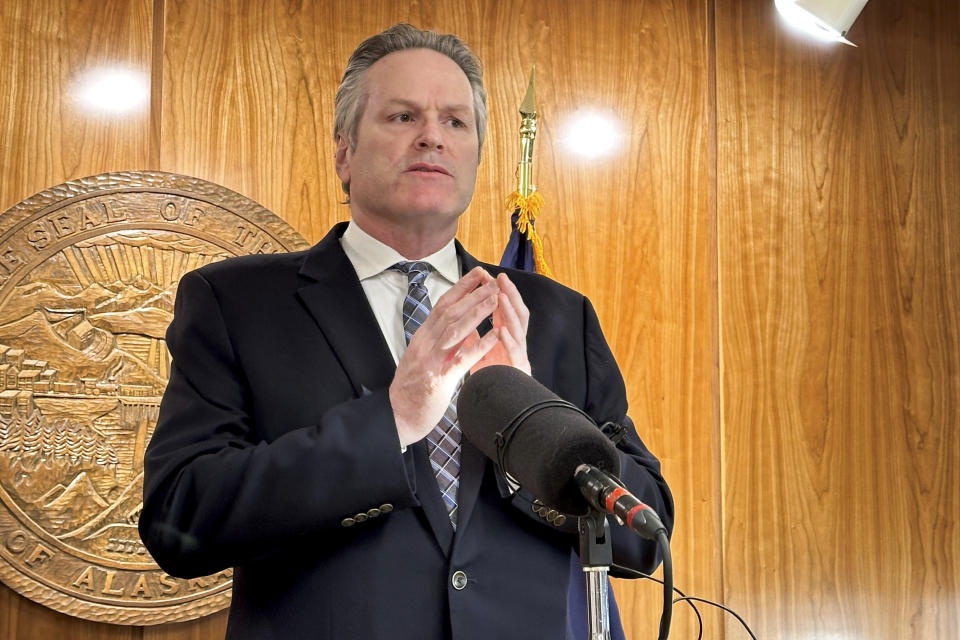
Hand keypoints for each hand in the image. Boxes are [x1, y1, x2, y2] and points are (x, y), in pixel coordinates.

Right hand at [390, 267, 500, 446]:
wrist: (398, 415)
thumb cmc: (412, 387)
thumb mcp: (421, 355)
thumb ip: (435, 339)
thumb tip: (452, 322)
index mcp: (422, 337)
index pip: (442, 305)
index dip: (461, 288)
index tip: (478, 274)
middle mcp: (425, 344)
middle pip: (450, 312)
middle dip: (472, 294)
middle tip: (492, 281)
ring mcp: (431, 361)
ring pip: (455, 330)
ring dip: (477, 312)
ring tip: (495, 299)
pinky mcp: (439, 380)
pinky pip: (462, 359)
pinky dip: (480, 345)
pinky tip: (495, 336)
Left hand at [470, 273, 530, 374]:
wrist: (501, 410)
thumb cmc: (492, 381)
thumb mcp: (479, 357)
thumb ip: (474, 340)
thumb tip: (463, 324)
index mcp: (505, 340)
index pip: (504, 311)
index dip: (498, 293)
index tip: (488, 276)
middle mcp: (516, 345)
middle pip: (517, 315)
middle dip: (510, 295)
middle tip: (501, 278)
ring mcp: (519, 358)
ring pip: (519, 331)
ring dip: (510, 312)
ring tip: (502, 296)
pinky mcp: (519, 374)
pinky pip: (515, 356)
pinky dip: (509, 342)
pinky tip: (503, 332)